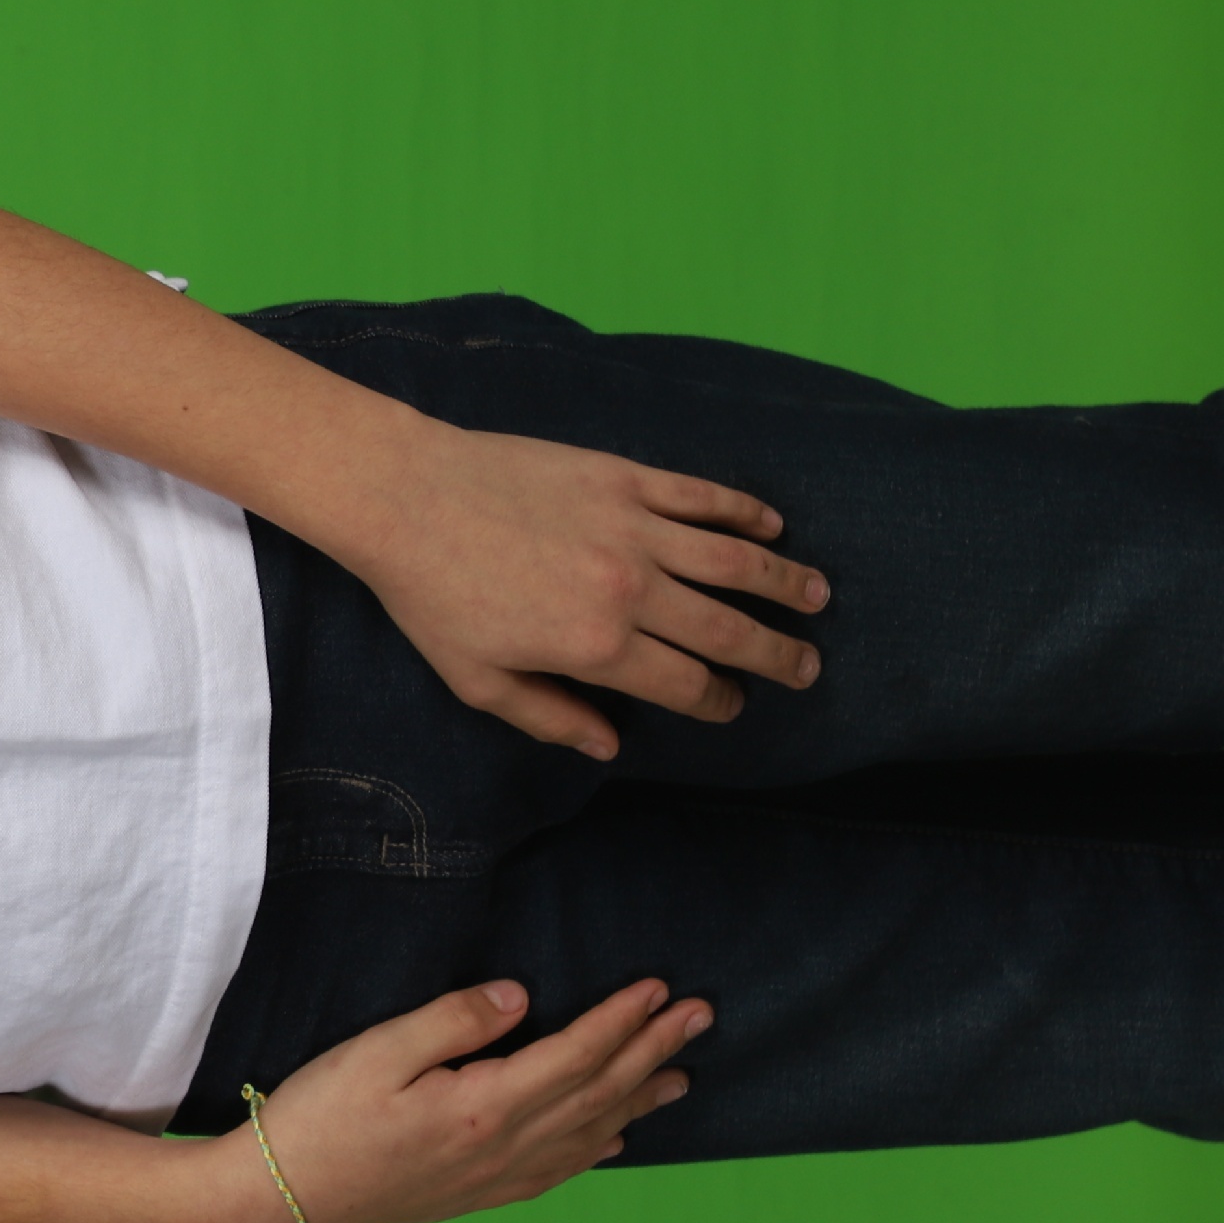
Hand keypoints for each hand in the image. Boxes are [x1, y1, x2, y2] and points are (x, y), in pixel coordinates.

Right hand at [233, 977, 706, 1222]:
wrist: (283, 1199)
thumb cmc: (320, 1117)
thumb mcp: (377, 1051)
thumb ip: (453, 1021)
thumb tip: (521, 997)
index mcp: (484, 1107)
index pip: (576, 1054)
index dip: (623, 1020)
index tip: (662, 988)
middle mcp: (504, 1149)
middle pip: (599, 1094)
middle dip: (653, 1052)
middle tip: (702, 1018)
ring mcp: (495, 1179)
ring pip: (590, 1135)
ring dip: (640, 1100)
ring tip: (681, 1075)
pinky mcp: (477, 1195)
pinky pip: (559, 1171)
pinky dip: (598, 1148)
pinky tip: (615, 1138)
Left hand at [340, 423, 829, 757]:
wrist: (404, 496)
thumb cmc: (429, 595)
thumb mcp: (476, 679)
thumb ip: (549, 716)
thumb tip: (609, 745)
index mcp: (596, 647)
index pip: (686, 684)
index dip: (719, 701)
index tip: (734, 705)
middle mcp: (630, 589)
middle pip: (728, 630)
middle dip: (776, 654)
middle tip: (809, 667)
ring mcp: (633, 527)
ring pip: (735, 560)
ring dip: (785, 581)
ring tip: (818, 596)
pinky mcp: (623, 477)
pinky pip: (701, 497)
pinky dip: (744, 511)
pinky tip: (772, 524)